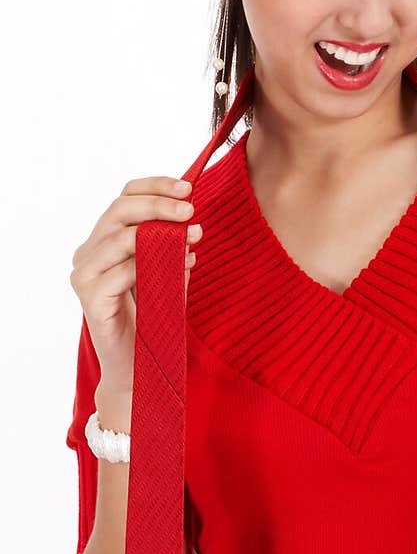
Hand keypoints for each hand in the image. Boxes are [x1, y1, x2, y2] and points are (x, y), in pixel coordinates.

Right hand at [69, 175, 202, 389]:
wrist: (141, 366)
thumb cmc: (154, 317)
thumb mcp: (167, 273)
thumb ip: (171, 246)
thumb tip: (188, 222)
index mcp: (103, 241)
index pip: (124, 198)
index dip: (154, 187)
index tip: (187, 188)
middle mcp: (88, 253)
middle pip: (119, 211)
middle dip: (158, 204)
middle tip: (190, 209)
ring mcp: (85, 276)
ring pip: (120, 238)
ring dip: (161, 233)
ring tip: (193, 236)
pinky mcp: (91, 299)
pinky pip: (123, 272)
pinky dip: (154, 265)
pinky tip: (182, 265)